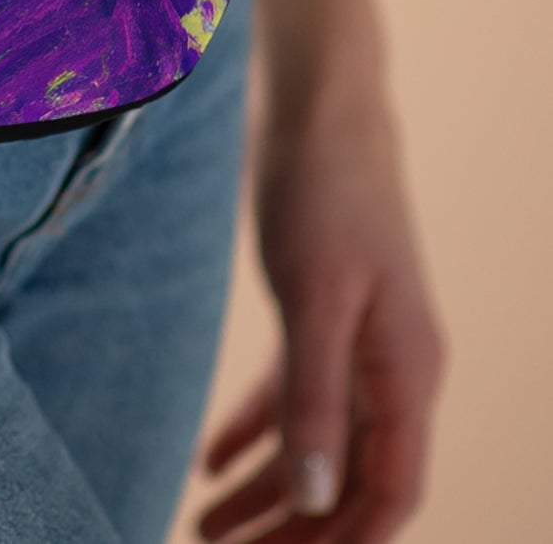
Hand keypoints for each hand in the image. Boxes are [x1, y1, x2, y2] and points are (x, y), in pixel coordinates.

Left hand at [196, 69, 447, 542]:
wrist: (319, 108)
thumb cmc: (324, 191)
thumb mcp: (315, 296)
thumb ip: (315, 396)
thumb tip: (317, 501)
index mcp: (408, 372)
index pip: (388, 493)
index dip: (339, 543)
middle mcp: (390, 367)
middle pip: (347, 479)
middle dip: (291, 529)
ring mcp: (357, 339)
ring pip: (316, 441)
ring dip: (264, 491)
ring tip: (200, 526)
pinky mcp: (320, 311)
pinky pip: (293, 394)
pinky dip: (255, 431)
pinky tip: (209, 461)